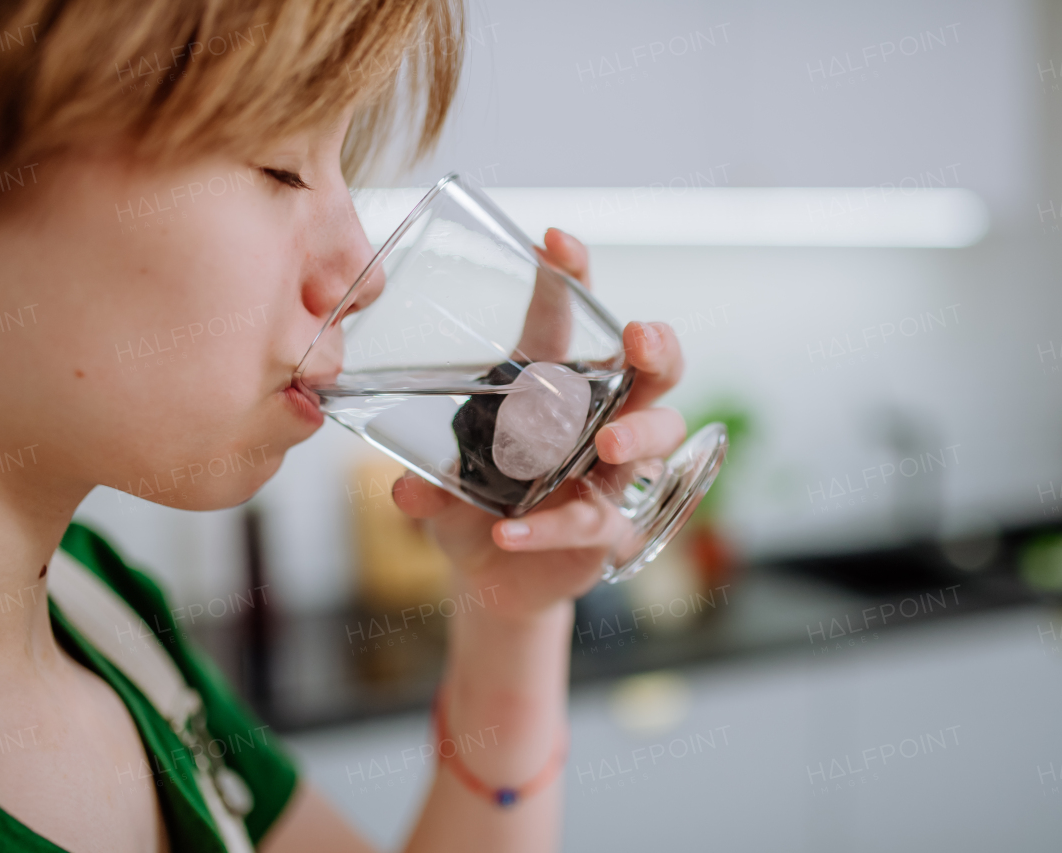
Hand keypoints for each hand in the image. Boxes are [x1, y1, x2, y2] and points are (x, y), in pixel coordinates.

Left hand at [390, 227, 685, 621]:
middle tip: (639, 338)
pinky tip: (510, 531)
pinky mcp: (610, 530)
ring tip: (606, 444)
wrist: (491, 578)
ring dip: (636, 436)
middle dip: (658, 349)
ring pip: (657, 439)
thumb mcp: (445, 487)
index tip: (554, 240)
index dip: (573, 275)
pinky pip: (595, 521)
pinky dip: (552, 526)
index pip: (574, 319)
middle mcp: (601, 422)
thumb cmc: (476, 506)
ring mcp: (614, 477)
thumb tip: (404, 490)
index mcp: (557, 386)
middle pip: (654, 374)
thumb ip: (428, 483)